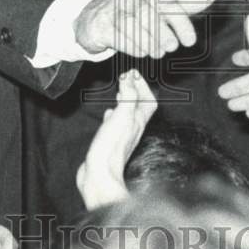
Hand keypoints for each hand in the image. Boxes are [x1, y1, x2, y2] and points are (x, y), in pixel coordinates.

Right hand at [74, 0, 216, 58]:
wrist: (98, 16)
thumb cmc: (138, 12)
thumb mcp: (164, 8)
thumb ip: (188, 3)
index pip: (169, 5)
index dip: (182, 24)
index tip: (190, 42)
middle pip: (151, 17)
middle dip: (163, 36)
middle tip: (169, 47)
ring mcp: (114, 9)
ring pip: (134, 28)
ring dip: (149, 44)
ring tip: (155, 51)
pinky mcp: (101, 24)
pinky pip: (119, 37)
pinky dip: (133, 47)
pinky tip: (140, 51)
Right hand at [76, 68, 157, 209]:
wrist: (99, 174)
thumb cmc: (112, 146)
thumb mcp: (122, 115)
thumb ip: (128, 96)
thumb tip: (130, 77)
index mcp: (139, 121)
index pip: (149, 101)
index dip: (143, 87)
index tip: (132, 75)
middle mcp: (133, 128)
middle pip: (140, 107)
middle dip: (134, 92)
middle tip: (126, 80)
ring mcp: (122, 136)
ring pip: (127, 115)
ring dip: (124, 102)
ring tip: (118, 93)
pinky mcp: (109, 142)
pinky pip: (115, 125)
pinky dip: (113, 115)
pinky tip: (108, 114)